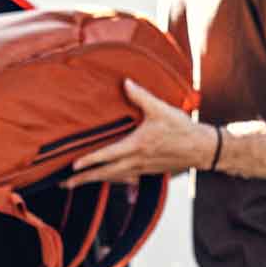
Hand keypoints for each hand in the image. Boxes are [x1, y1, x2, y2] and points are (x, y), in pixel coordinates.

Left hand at [68, 80, 211, 185]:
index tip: (73, 166)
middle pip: (105, 173)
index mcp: (137, 145)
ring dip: (94, 181)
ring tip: (76, 184)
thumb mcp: (162, 109)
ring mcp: (142, 169)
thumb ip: (142, 96)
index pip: (108, 155)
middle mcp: (137, 161)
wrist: (202, 149)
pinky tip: (102, 179)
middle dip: (84, 179)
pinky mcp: (147, 172)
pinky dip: (110, 179)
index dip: (90, 161)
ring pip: (113, 178)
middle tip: (64, 184)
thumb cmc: (182, 129)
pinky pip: (124, 178)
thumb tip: (125, 82)